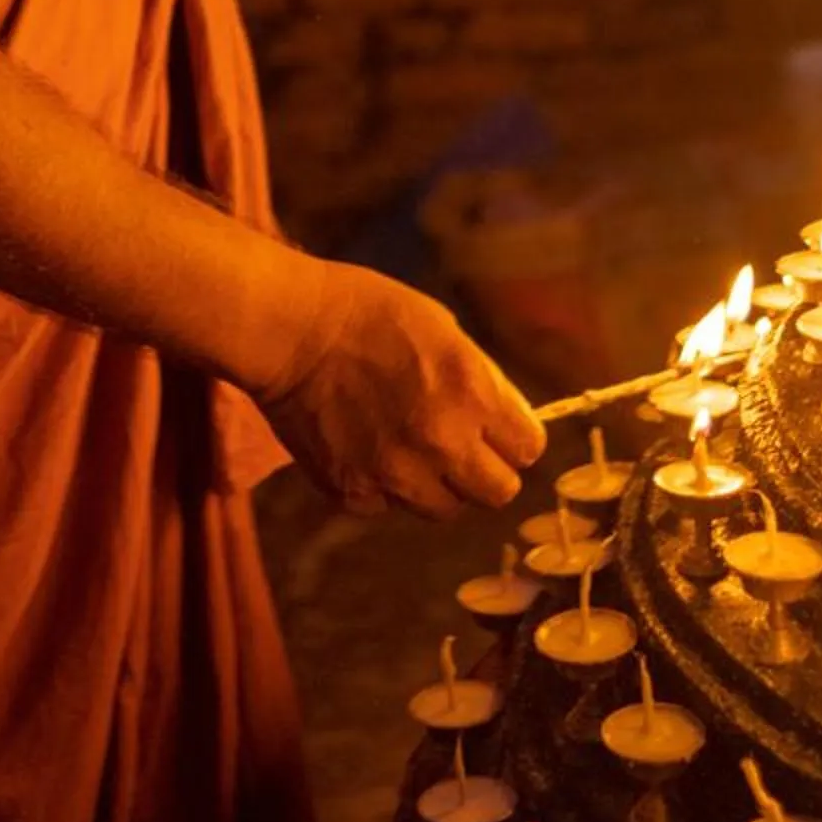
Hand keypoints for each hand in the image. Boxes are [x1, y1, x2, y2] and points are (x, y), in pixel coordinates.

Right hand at [249, 258, 545, 518]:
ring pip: (446, 508)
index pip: (529, 449)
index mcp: (472, 394)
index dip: (515, 438)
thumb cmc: (369, 313)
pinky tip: (369, 448)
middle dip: (486, 470)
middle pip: (498, 492)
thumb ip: (480, 381)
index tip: (499, 430)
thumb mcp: (444, 329)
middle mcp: (442, 443)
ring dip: (438, 484)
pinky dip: (387, 486)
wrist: (292, 332)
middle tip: (461, 446)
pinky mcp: (356, 494)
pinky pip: (391, 506)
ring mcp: (397, 476)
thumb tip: (503, 417)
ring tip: (410, 446)